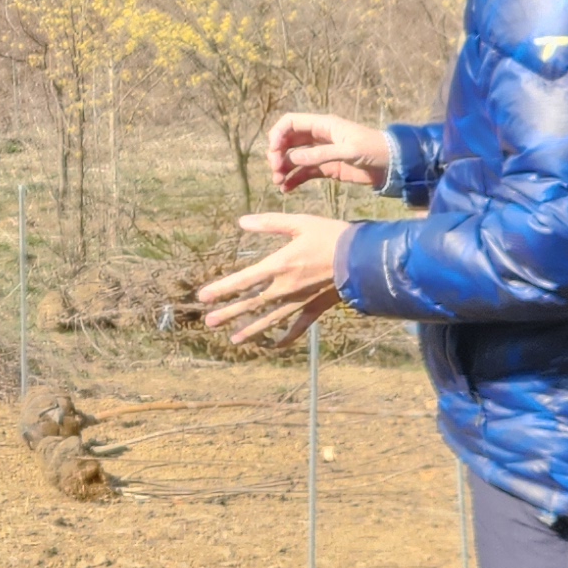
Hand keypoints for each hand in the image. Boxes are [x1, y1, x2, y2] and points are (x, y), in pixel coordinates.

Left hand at [196, 211, 355, 345]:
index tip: (203, 298)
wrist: (363, 257)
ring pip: (270, 319)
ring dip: (250, 329)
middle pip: (251, 303)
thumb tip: (241, 222)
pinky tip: (273, 346)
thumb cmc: (331, 235)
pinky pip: (298, 328)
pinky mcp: (315, 308)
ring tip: (233, 339)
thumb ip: (269, 223)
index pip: (243, 280)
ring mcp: (300, 301)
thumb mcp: (299, 223)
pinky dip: (286, 338)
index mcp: (279, 265)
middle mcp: (285, 288)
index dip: (222, 289)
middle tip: (208, 322)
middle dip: (229, 313)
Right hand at [264, 112, 394, 195]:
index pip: (291, 123)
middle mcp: (318, 137)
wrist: (393, 166)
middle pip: (288, 141)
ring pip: (294, 158)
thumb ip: (320, 154)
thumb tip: (292, 158)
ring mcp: (321, 153)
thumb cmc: (373, 150)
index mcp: (323, 125)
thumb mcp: (348, 151)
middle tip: (275, 171)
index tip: (273, 151)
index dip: (278, 134)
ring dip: (283, 168)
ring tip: (278, 183)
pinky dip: (293, 180)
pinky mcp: (326, 168)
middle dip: (278, 154)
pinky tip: (286, 190)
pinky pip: (304, 172)